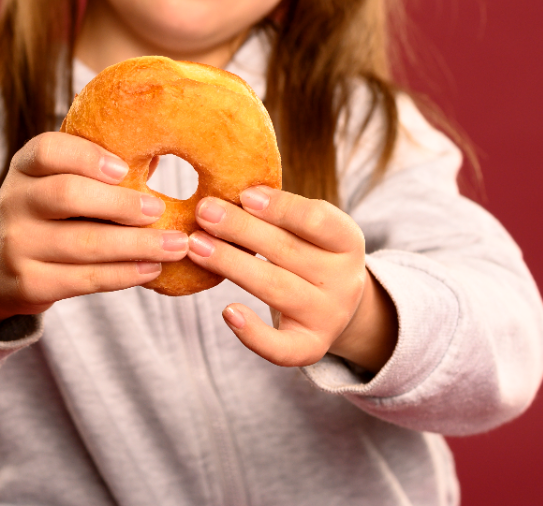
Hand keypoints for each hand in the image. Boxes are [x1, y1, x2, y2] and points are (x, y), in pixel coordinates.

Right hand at [0, 132, 187, 334]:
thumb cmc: (49, 215)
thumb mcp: (56, 182)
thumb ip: (97, 168)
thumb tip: (159, 151)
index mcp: (25, 167)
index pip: (47, 150)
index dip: (87, 156)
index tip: (124, 168)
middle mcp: (14, 201)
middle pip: (67, 195)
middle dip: (120, 204)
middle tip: (159, 210)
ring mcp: (16, 245)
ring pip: (82, 243)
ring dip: (136, 245)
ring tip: (174, 245)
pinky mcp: (28, 284)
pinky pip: (83, 279)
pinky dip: (123, 274)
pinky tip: (151, 268)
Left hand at [186, 186, 396, 370]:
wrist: (337, 306)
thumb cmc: (309, 254)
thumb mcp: (307, 229)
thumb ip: (280, 213)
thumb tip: (232, 195)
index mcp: (347, 240)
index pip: (317, 219)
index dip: (280, 207)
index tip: (243, 195)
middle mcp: (345, 280)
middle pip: (287, 251)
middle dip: (240, 229)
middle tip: (203, 212)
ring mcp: (328, 316)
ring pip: (276, 288)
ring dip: (231, 264)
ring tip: (195, 246)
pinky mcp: (310, 347)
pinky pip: (281, 347)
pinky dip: (253, 333)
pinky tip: (227, 312)